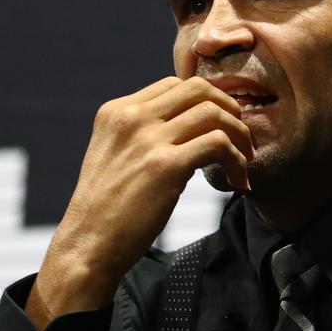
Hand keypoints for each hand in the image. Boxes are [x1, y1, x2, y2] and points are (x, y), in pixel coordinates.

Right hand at [25, 76, 252, 330]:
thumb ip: (143, 132)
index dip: (207, 100)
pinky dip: (237, 160)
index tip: (222, 125)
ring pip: (214, 113)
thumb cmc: (106, 208)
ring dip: (240, 136)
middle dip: (230, 110)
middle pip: (199, 89)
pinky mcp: (166, 166)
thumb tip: (190, 125)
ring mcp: (149, 139)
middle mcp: (132, 117)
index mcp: (118, 111)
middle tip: (242, 139)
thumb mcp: (114, 153)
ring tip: (244, 162)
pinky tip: (237, 181)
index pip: (175, 83)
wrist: (87, 246)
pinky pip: (219, 144)